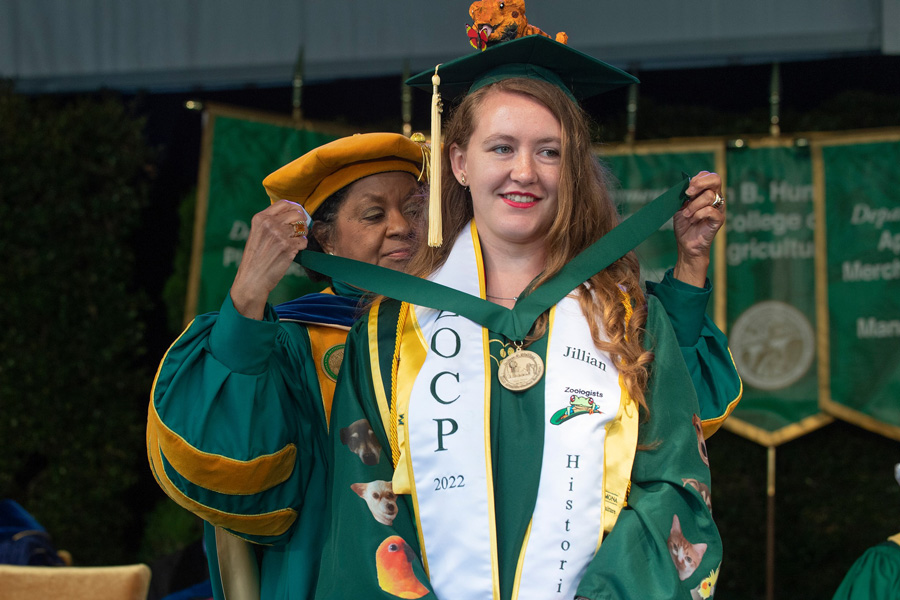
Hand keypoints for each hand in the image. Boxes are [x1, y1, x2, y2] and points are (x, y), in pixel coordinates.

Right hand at [230, 200, 310, 318]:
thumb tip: (293, 214)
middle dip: (302, 221)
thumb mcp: (257, 234)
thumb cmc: (255, 258)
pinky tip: (293, 251)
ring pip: (302, 227)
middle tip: (300, 230)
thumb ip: (270, 223)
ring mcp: (279, 235)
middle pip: (296, 213)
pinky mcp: (288, 247)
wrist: (252, 279)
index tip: (298, 215)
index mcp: (260, 218)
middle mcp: (269, 224)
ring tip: (296, 241)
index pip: (283, 203)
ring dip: (302, 234)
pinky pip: (303, 241)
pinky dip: (301, 246)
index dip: (294, 208)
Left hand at [673, 171, 724, 286]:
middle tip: (688, 193)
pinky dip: (698, 215)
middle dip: (699, 183)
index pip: (710, 176)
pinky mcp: (719, 220)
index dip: (699, 178)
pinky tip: (693, 220)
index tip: (687, 188)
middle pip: (716, 180)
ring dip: (693, 205)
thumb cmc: (684, 225)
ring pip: (709, 196)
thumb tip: (686, 186)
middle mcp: (715, 198)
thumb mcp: (680, 207)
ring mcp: (718, 208)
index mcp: (706, 192)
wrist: (686, 244)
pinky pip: (710, 211)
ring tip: (687, 215)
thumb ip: (684, 196)